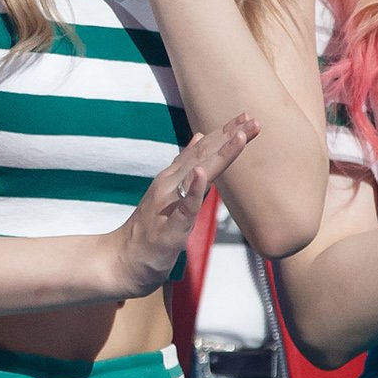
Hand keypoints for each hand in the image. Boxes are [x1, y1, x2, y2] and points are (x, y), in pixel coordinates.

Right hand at [107, 115, 257, 294]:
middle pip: (204, 156)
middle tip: (253, 120)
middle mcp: (170, 184)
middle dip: (230, 137)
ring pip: (198, 175)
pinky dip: (194, 190)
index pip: (203, 150)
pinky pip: (184, 208)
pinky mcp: (170, 228)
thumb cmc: (151, 228)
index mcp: (174, 177)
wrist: (124, 260)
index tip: (248, 117)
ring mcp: (169, 205)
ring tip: (238, 137)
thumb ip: (184, 165)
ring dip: (218, 155)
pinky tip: (202, 174)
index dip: (225, 133)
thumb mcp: (171, 192)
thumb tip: (200, 136)